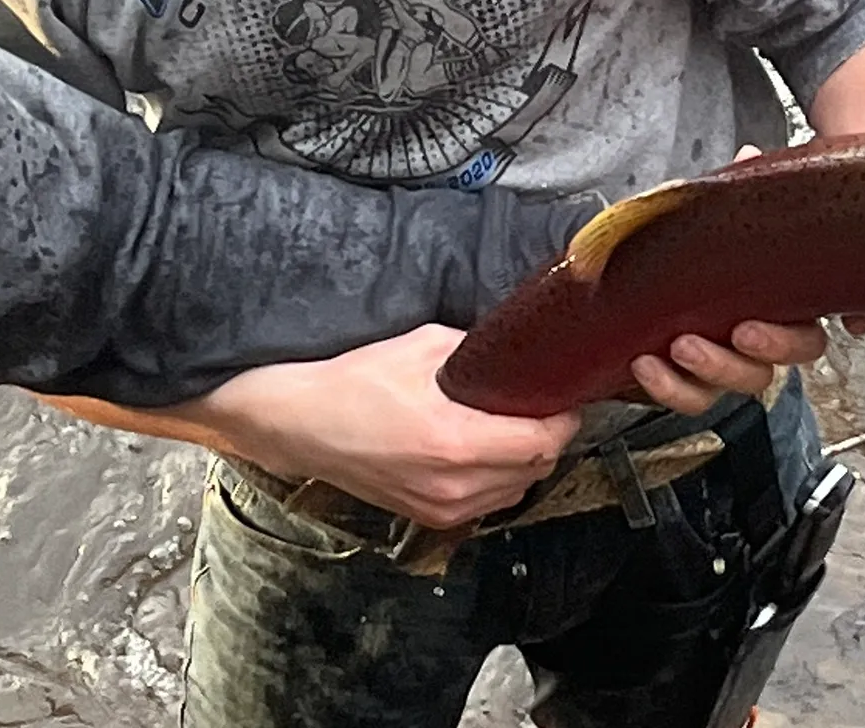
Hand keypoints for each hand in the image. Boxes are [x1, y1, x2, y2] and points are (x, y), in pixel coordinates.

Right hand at [198, 324, 580, 528]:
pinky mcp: (430, 517)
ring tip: (513, 426)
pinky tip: (485, 450)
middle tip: (541, 405)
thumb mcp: (424, 347)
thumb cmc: (354, 384)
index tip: (564, 397)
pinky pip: (490, 502)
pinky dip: (500, 478)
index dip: (563, 418)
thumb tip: (518, 350)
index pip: (544, 442)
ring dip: (526, 460)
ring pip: (518, 489)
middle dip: (548, 436)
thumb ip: (479, 352)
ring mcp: (442, 508)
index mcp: (456, 443)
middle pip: (538, 468)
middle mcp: (454, 486)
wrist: (301, 424)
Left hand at [631, 145, 826, 414]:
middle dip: (739, 360)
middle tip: (713, 336)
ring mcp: (720, 366)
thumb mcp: (720, 216)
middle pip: (767, 373)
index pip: (805, 341)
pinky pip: (688, 397)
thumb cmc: (703, 248)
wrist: (648, 276)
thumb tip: (751, 158)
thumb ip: (738, 195)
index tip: (748, 326)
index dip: (784, 342)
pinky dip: (667, 388)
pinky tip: (645, 364)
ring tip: (673, 347)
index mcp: (779, 310)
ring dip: (703, 372)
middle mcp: (755, 346)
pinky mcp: (686, 380)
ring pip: (728, 389)